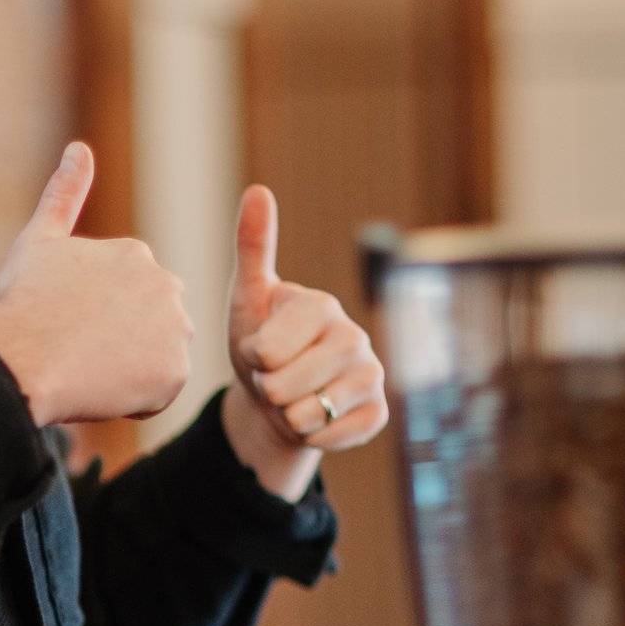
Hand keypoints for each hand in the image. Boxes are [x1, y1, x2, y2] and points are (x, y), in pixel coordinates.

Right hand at [0, 143, 193, 428]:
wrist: (20, 357)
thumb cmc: (23, 302)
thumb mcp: (40, 240)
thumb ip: (65, 194)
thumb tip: (79, 148)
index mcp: (135, 254)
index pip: (127, 297)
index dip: (95, 318)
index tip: (67, 325)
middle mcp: (165, 284)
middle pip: (149, 326)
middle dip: (121, 342)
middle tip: (78, 351)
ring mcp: (175, 328)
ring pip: (156, 358)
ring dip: (130, 368)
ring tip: (89, 369)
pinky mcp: (175, 370)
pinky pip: (159, 392)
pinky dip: (135, 397)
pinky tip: (101, 388)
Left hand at [221, 184, 388, 497]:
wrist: (276, 402)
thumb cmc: (259, 345)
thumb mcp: (246, 299)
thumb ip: (253, 248)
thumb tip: (258, 189)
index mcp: (321, 304)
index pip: (275, 345)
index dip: (258, 356)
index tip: (259, 351)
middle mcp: (354, 335)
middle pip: (293, 382)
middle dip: (269, 389)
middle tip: (271, 380)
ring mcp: (372, 374)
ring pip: (314, 412)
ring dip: (288, 415)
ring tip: (290, 399)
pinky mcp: (378, 411)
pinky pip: (336, 435)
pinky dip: (312, 436)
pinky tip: (312, 419)